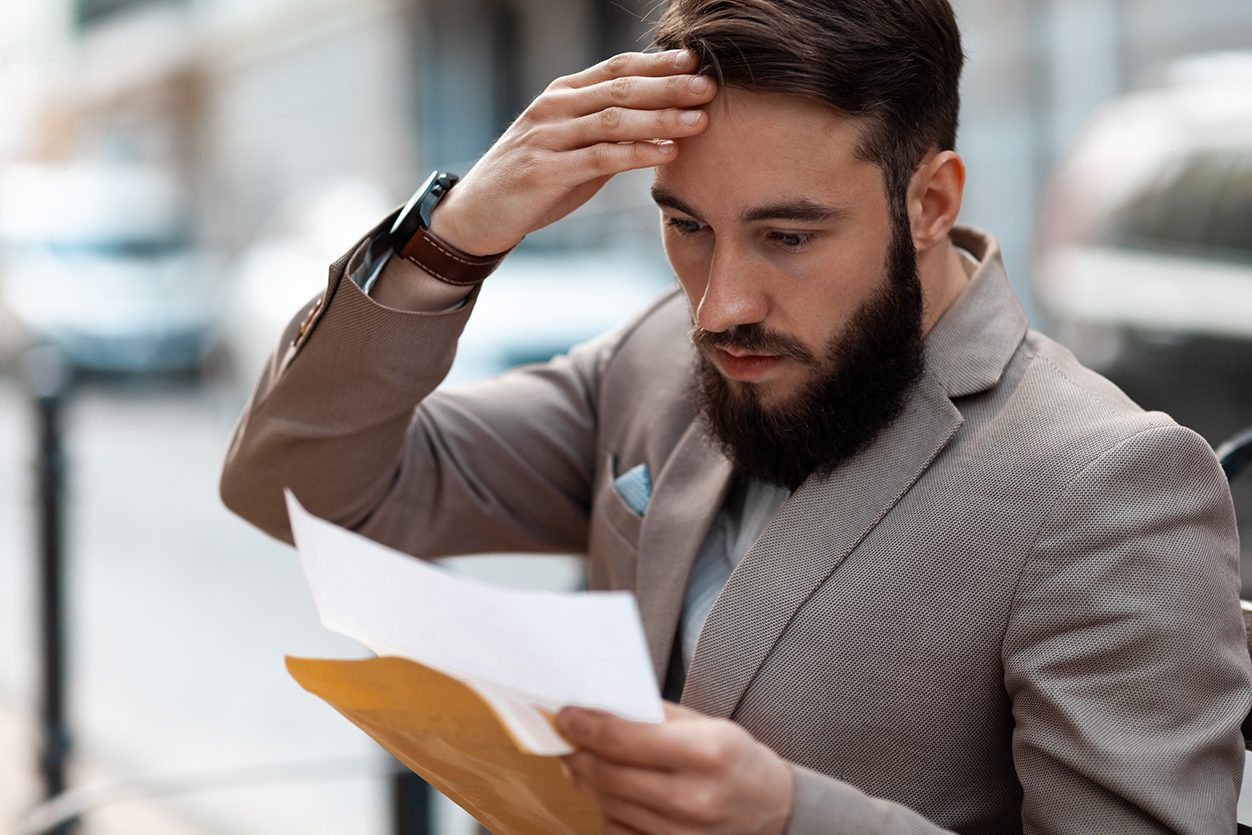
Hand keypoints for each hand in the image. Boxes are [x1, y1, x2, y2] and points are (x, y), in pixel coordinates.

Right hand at [430, 49, 716, 255]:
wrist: (476, 214)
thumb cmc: (532, 181)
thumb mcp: (570, 147)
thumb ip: (606, 132)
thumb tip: (659, 122)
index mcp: (562, 95)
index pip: (617, 68)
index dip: (658, 63)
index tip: (697, 61)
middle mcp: (554, 108)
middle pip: (621, 88)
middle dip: (669, 86)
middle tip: (709, 86)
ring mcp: (547, 138)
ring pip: (613, 120)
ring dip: (661, 118)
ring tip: (699, 120)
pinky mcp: (544, 171)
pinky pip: (599, 158)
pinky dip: (636, 154)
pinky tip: (666, 153)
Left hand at [558, 702, 794, 834]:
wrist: (772, 809)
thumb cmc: (736, 760)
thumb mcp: (705, 724)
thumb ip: (653, 716)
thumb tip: (600, 708)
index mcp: (704, 753)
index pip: (623, 740)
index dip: (585, 726)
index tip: (566, 715)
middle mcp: (692, 797)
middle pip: (607, 774)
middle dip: (577, 752)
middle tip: (566, 737)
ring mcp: (682, 832)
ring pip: (607, 803)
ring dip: (586, 778)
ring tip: (582, 760)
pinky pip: (617, 831)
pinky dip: (605, 809)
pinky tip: (608, 792)